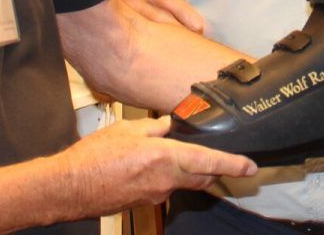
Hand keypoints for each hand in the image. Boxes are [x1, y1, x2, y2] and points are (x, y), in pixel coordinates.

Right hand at [58, 115, 255, 216]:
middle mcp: (166, 180)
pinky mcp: (147, 201)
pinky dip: (169, 176)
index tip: (250, 166)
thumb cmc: (95, 156)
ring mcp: (157, 195)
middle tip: (227, 161)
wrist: (73, 186)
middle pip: (203, 177)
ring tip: (181, 155)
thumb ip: (155, 127)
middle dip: (216, 169)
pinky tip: (153, 165)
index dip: (233, 164)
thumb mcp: (127, 129)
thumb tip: (170, 123)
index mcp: (164, 158)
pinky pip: (166, 188)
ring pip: (184, 182)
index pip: (208, 161)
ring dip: (190, 170)